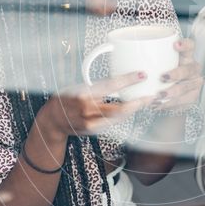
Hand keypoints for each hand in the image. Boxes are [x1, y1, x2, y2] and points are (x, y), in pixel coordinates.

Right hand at [36, 72, 153, 138]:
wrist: (53, 120)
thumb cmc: (67, 98)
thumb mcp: (79, 86)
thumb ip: (98, 86)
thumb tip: (121, 80)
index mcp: (84, 93)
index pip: (109, 85)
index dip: (127, 80)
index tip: (142, 75)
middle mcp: (87, 110)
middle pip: (119, 108)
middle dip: (137, 102)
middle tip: (151, 95)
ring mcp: (90, 123)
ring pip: (119, 118)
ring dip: (134, 109)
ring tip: (145, 101)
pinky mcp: (93, 131)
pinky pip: (113, 123)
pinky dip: (125, 116)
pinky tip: (132, 109)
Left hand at [152, 38, 202, 110]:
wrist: (169, 98)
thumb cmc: (161, 77)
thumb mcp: (157, 67)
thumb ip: (148, 61)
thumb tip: (123, 55)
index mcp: (185, 56)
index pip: (190, 46)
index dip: (185, 45)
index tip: (174, 45)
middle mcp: (193, 68)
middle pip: (188, 69)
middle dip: (176, 73)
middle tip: (163, 77)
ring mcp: (194, 83)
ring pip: (186, 87)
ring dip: (172, 91)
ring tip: (158, 96)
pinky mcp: (193, 96)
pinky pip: (183, 100)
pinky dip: (170, 103)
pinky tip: (160, 104)